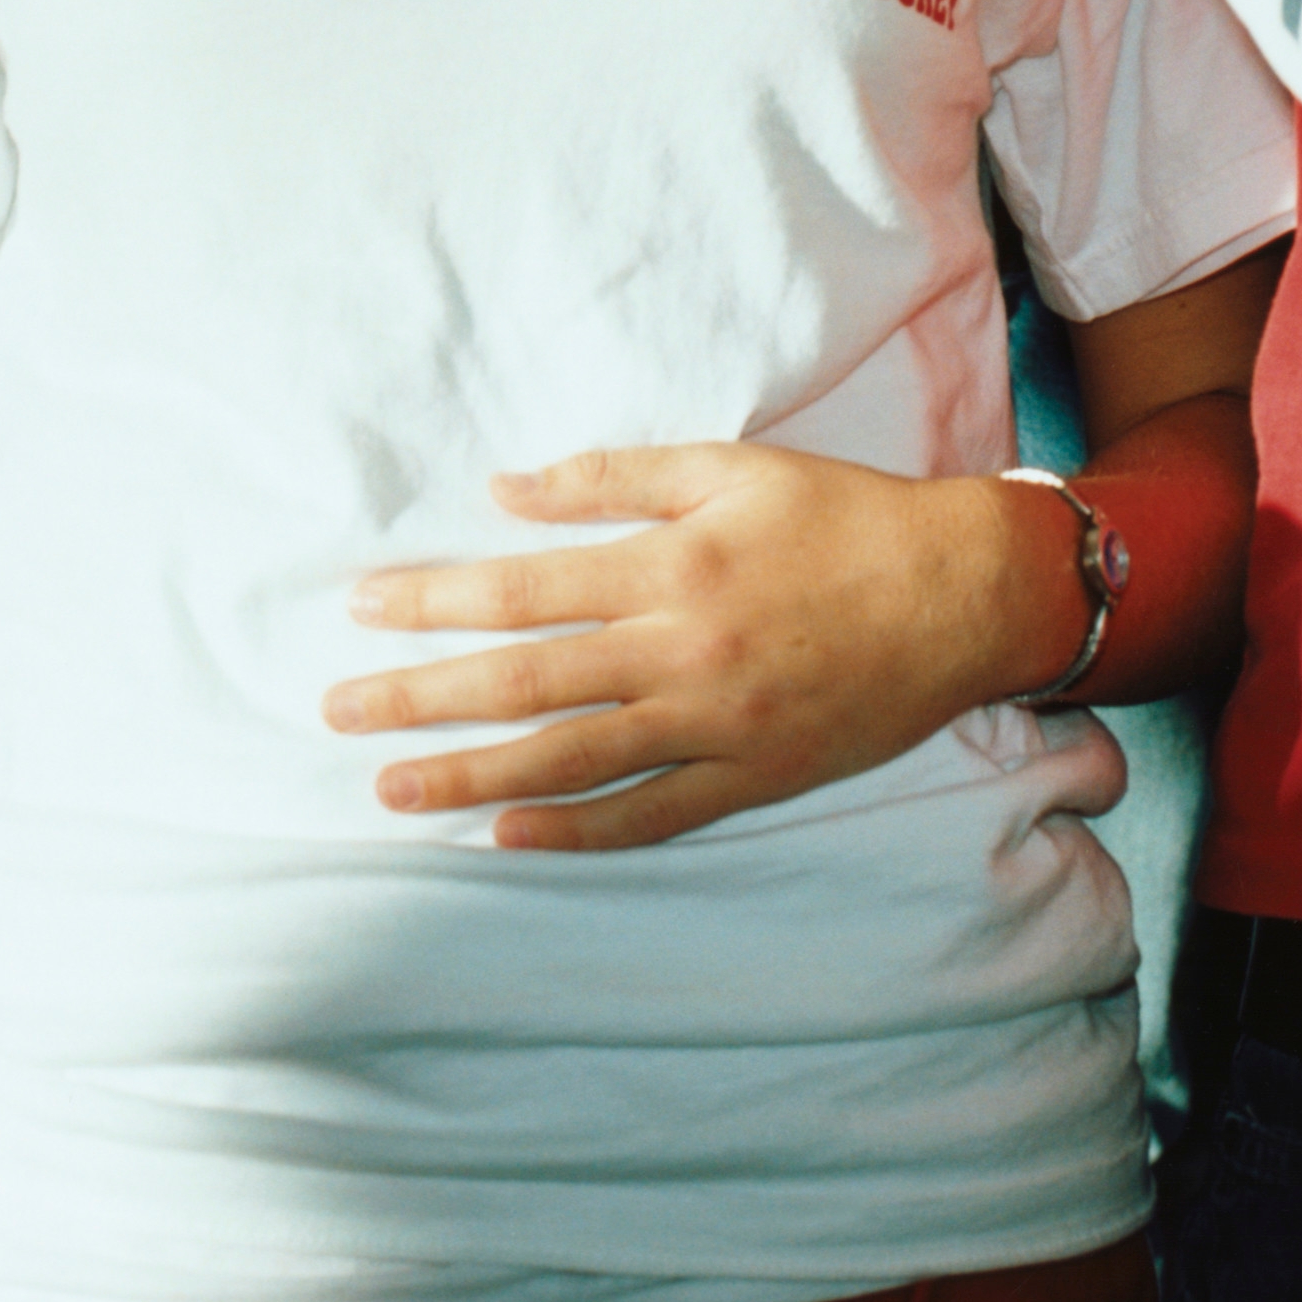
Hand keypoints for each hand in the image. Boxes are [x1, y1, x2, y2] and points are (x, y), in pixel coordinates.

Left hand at [322, 443, 1052, 849]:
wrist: (961, 594)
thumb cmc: (842, 515)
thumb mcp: (730, 466)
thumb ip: (613, 477)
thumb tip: (505, 493)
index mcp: (672, 564)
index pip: (524, 588)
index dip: (436, 601)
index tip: (363, 607)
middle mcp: (683, 650)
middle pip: (527, 682)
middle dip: (423, 697)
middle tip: (339, 711)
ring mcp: (718, 723)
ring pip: (572, 761)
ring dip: (473, 775)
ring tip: (393, 789)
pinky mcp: (754, 776)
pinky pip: (651, 814)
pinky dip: (576, 830)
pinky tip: (509, 835)